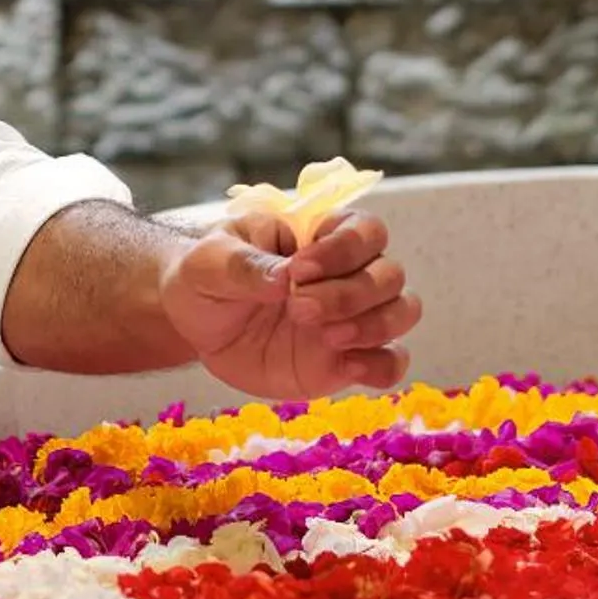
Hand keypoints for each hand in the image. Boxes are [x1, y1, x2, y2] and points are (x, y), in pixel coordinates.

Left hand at [157, 209, 417, 400]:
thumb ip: (244, 265)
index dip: (344, 250)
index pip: (365, 230)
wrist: (195, 325)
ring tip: (325, 337)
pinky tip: (346, 367)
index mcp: (319, 236)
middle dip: (351, 293)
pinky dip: (381, 366)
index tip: (299, 269)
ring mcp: (351, 318)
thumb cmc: (205, 276)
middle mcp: (347, 274)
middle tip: (297, 309)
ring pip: (402, 312)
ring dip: (374, 325)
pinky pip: (390, 363)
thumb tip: (283, 277)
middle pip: (389, 274)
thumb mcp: (209, 262)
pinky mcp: (345, 361)